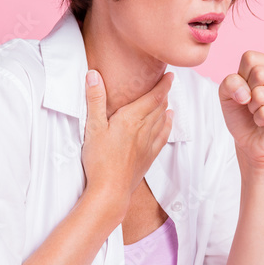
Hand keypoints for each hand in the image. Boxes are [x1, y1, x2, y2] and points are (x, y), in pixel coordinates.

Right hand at [81, 69, 173, 216]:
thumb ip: (95, 100)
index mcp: (131, 119)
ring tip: (167, 98)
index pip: (153, 97)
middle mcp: (143, 129)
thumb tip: (93, 74)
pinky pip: (162, 136)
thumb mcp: (93, 127)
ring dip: (166, 107)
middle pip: (159, 106)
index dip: (164, 84)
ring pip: (162, 120)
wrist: (110, 190)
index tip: (170, 74)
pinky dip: (167, 125)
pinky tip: (168, 121)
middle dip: (164, 92)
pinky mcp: (148, 157)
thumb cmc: (99, 160)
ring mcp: (148, 144)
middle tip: (167, 82)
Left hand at [218, 51, 263, 168]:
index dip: (241, 77)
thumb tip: (245, 92)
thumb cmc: (243, 116)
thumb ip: (229, 83)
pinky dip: (260, 119)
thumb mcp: (227, 95)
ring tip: (261, 114)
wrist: (251, 143)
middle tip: (254, 105)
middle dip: (248, 94)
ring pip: (261, 94)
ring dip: (254, 109)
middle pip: (258, 73)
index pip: (250, 58)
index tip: (247, 91)